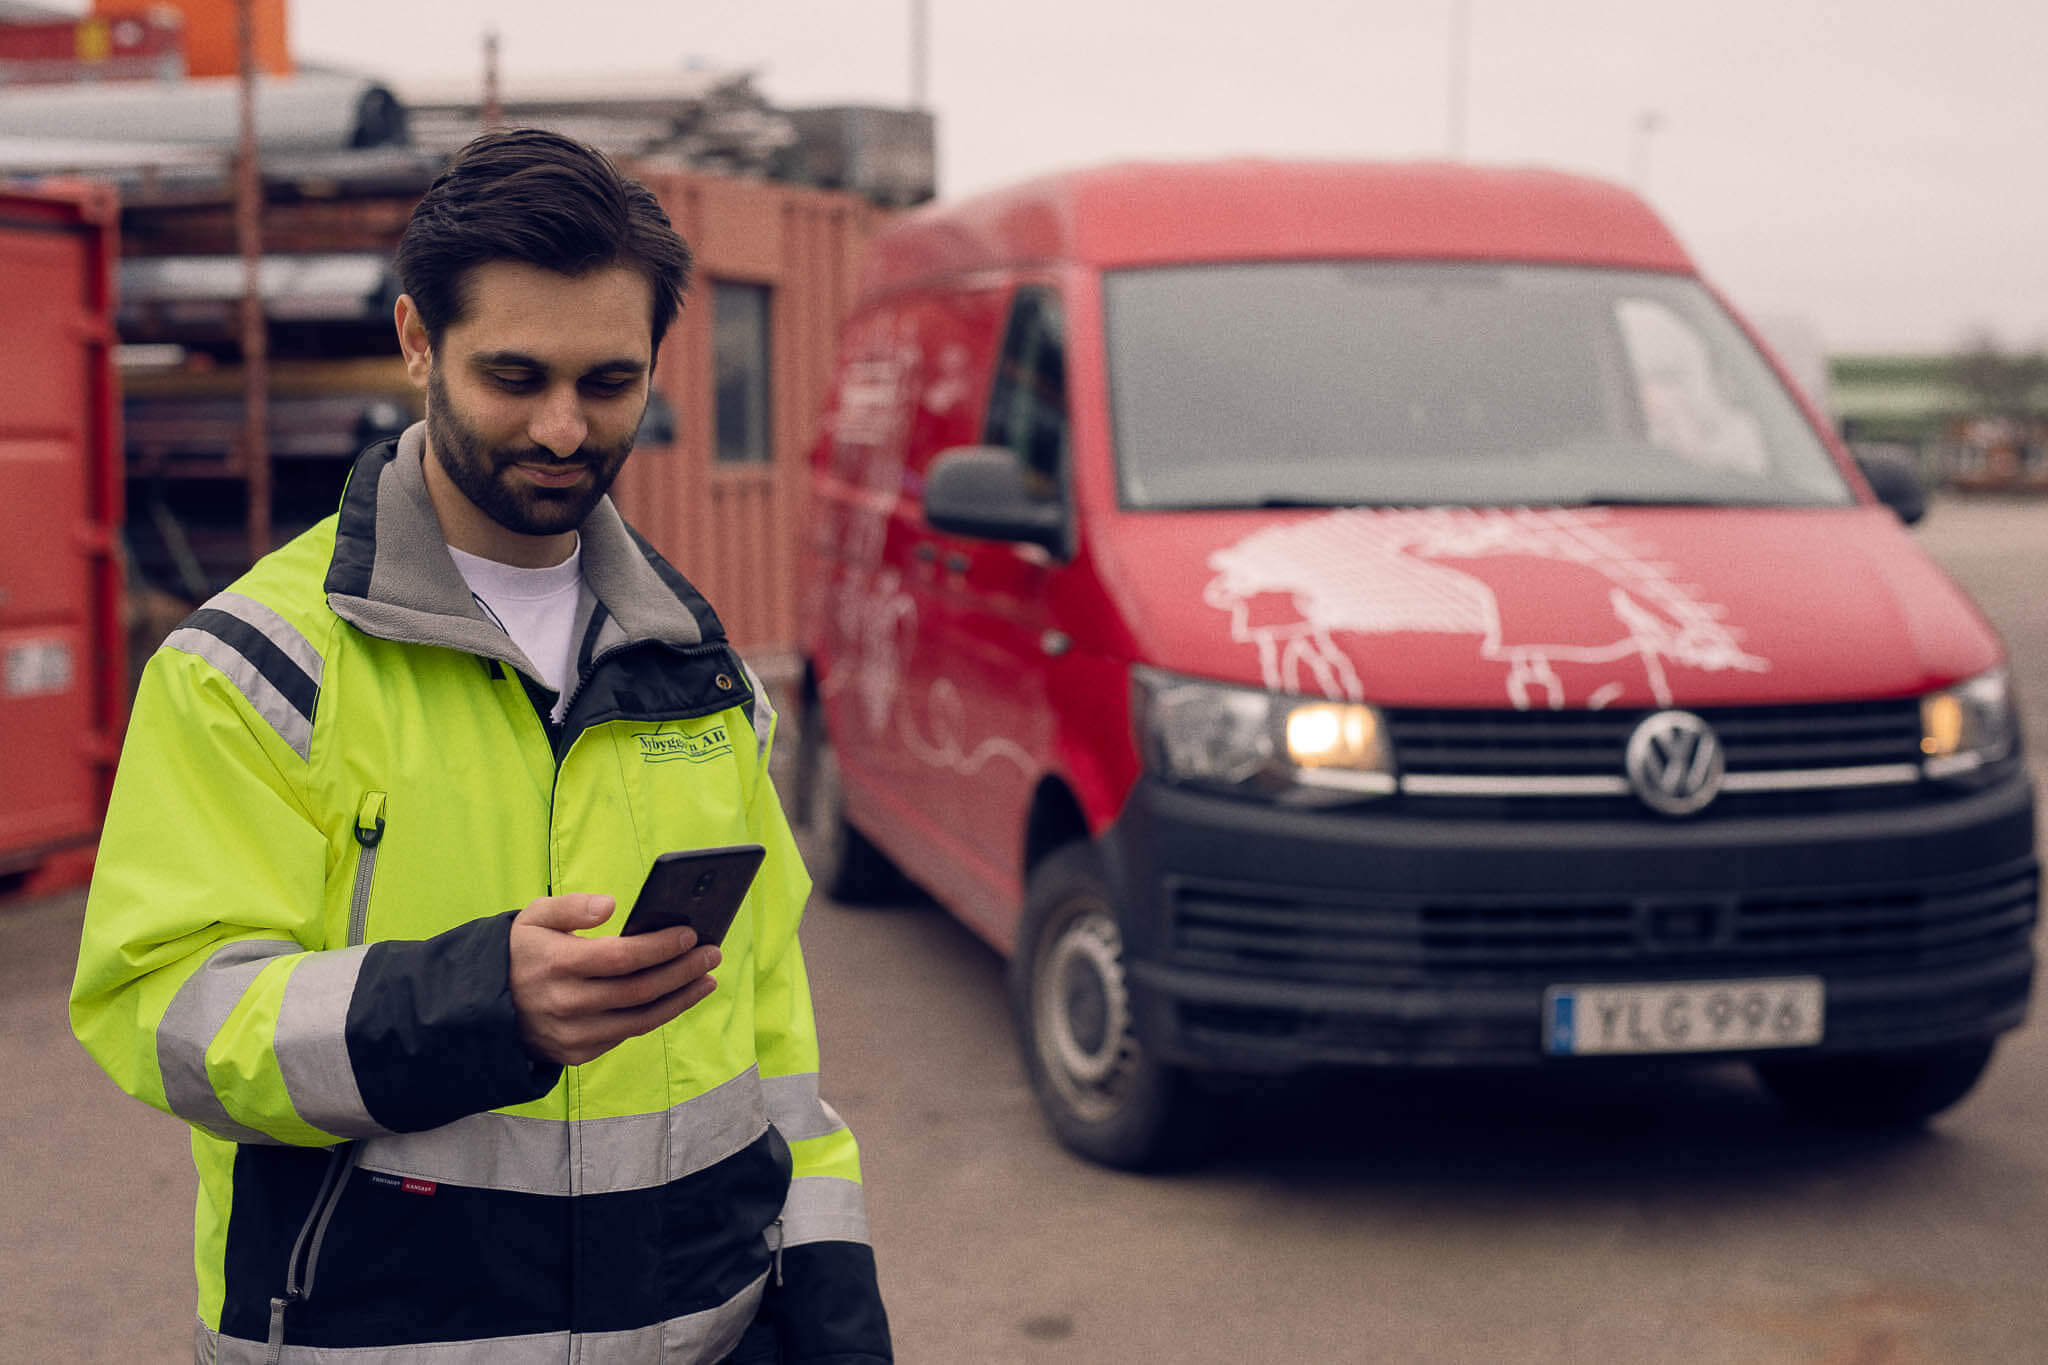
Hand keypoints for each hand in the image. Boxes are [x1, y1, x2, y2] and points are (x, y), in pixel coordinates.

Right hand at [509, 893, 721, 1065]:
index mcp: (556, 964)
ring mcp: (572, 1033)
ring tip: (707, 978)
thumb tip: (610, 905)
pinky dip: (657, 1015)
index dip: (659, 947)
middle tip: (713, 953)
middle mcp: (566, 1003)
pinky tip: (677, 997)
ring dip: (681, 999)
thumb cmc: (521, 952)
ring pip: (640, 1019)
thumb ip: (571, 905)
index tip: (690, 934)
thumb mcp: (533, 917)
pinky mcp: (577, 1053)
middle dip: (682, 971)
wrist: (486, 1007)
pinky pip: (627, 1034)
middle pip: (639, 990)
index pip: (621, 957)